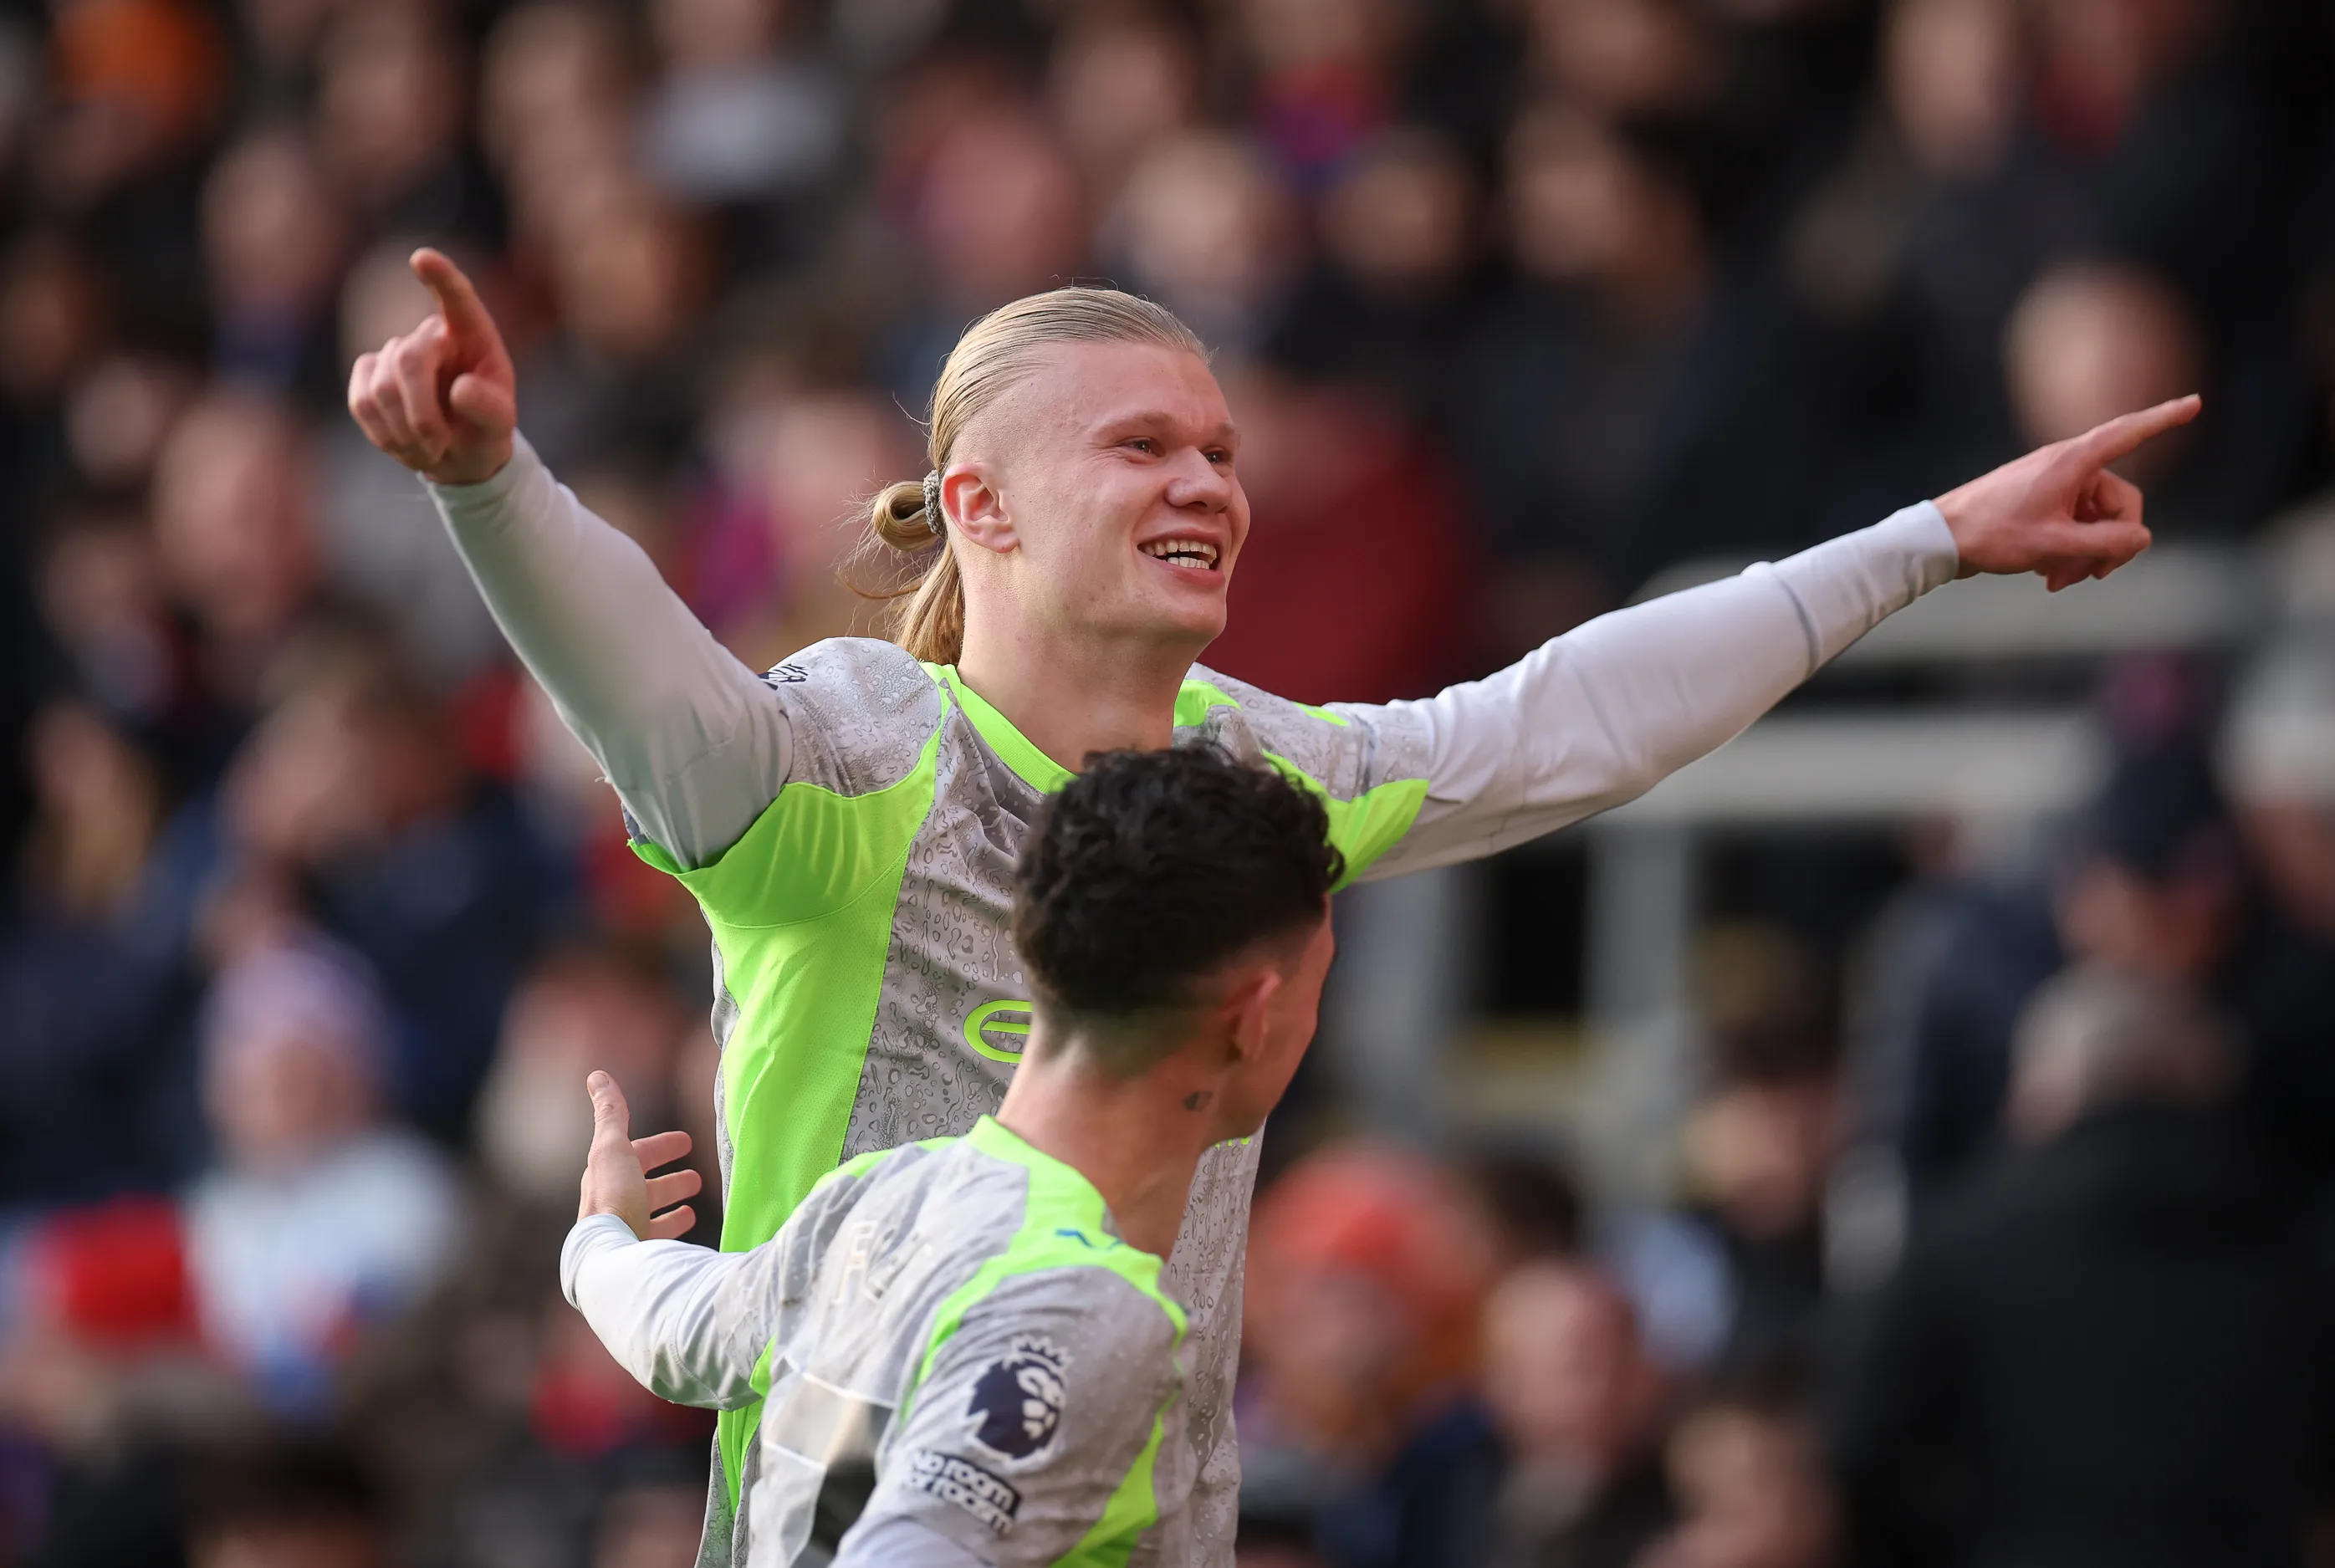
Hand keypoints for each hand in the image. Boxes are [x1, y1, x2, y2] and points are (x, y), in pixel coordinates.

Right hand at [347, 248, 516, 485]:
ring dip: (405, 430)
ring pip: (382, 388)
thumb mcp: (500, 425)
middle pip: (408, 360)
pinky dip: (384, 433)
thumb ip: (489, 408)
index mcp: (472, 335)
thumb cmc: (486, 429)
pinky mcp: (367, 374)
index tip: (423, 258)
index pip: (457, 299)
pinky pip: (362, 402)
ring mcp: (395, 352)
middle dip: (421, 412)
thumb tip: (460, 391)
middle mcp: (431, 335)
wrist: (458, 452)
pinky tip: (404, 442)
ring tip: (431, 447)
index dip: (441, 278)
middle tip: (440, 445)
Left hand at [579, 1071, 701, 1239]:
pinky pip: (661, 1237)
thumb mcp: (612, 1148)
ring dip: (672, 1204)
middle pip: (645, 1186)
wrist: (610, 1255)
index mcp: (608, 1176)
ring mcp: (626, 1228)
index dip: (661, 1147)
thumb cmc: (613, 1198)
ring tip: (694, 1205)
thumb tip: (597, 1075)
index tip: (686, 1142)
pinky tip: (689, 1228)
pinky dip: (675, 1229)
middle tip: (695, 1178)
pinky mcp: (639, 1250)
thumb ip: (610, 1113)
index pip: (637, 1155)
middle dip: (670, 1180)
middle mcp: (615, 1203)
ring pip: (653, 1212)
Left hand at [1934, 395, 2199, 590]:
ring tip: (2057, 581)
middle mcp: (2066, 466)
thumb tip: (2143, 539)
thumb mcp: (2055, 545)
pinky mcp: (2041, 501)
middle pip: (2119, 501)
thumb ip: (2107, 544)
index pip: (2128, 433)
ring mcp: (2053, 484)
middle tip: (2091, 577)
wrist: (1940, 540)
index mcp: (2072, 461)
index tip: (2196, 402)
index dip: (2164, 418)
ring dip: (2086, 553)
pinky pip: (2073, 524)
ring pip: (2095, 519)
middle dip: (2111, 542)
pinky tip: (2047, 575)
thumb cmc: (1992, 535)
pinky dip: (2067, 550)